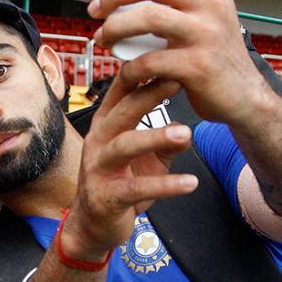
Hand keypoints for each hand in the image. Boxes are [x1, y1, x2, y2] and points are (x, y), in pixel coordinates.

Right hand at [65, 73, 197, 259]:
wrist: (92, 226)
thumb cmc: (119, 183)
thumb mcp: (148, 158)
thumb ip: (166, 142)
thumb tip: (188, 130)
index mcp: (106, 126)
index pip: (121, 91)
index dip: (142, 72)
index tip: (169, 55)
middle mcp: (98, 142)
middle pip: (122, 112)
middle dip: (149, 94)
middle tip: (179, 80)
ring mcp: (97, 169)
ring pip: (124, 146)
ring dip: (155, 137)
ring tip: (185, 132)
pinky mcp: (105, 197)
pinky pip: (136, 189)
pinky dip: (164, 185)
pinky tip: (189, 183)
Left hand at [88, 0, 277, 127]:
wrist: (243, 95)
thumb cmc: (218, 51)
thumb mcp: (212, 6)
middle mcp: (212, 4)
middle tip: (95, 8)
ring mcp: (206, 34)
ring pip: (148, 18)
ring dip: (116, 28)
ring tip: (104, 38)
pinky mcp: (198, 66)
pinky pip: (151, 60)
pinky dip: (131, 67)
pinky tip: (125, 70)